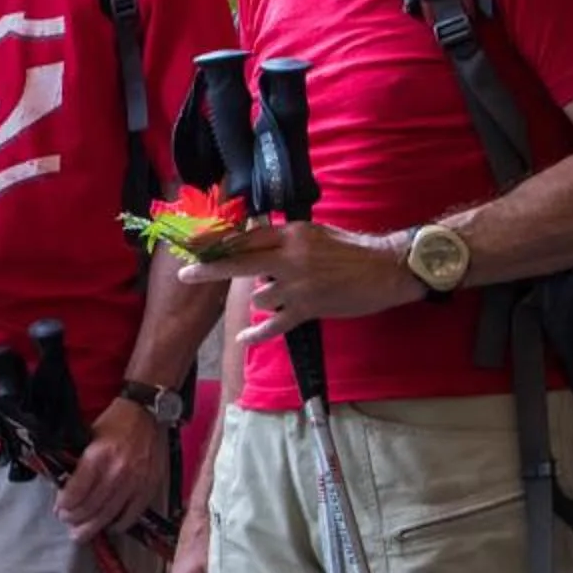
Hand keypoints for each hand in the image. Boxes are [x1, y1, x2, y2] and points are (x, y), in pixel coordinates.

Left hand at [54, 398, 166, 543]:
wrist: (148, 413)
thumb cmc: (115, 422)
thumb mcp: (88, 436)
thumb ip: (79, 462)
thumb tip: (65, 485)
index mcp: (97, 457)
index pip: (76, 491)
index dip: (64, 505)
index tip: (59, 510)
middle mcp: (117, 472)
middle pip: (91, 507)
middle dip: (75, 519)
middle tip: (67, 523)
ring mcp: (136, 482)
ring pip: (110, 513)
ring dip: (93, 526)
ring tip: (81, 534)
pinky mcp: (150, 486)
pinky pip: (133, 513)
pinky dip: (120, 523)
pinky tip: (110, 527)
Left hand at [179, 222, 417, 342]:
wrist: (387, 270)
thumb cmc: (352, 250)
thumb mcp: (315, 233)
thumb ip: (283, 239)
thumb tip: (252, 242)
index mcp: (292, 235)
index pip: (248, 238)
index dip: (221, 245)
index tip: (199, 249)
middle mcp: (290, 258)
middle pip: (239, 263)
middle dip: (209, 270)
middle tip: (185, 275)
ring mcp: (298, 285)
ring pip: (259, 296)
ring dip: (263, 299)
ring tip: (284, 295)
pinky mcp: (308, 308)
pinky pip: (274, 324)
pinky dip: (257, 333)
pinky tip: (243, 338)